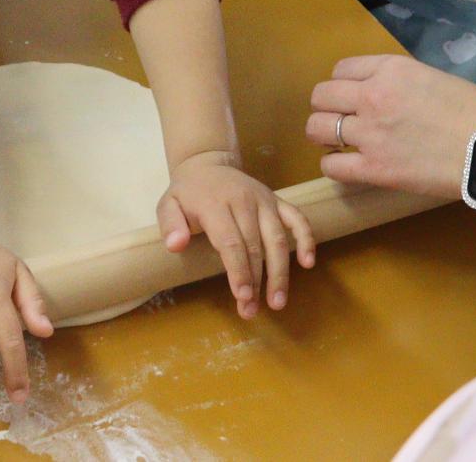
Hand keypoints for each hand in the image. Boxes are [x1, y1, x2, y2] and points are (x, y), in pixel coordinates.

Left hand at [157, 151, 314, 317]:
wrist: (207, 164)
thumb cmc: (188, 193)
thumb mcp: (167, 204)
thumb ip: (170, 225)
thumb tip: (176, 246)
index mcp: (215, 203)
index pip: (231, 242)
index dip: (238, 271)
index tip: (243, 296)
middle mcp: (244, 200)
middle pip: (255, 246)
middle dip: (256, 281)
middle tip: (252, 311)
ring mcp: (264, 200)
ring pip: (277, 238)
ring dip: (280, 272)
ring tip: (278, 302)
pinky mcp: (277, 200)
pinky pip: (297, 218)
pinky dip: (306, 239)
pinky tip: (308, 263)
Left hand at [306, 55, 475, 198]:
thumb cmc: (472, 111)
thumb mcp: (431, 77)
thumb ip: (398, 81)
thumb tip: (381, 94)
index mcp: (390, 70)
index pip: (341, 69)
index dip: (343, 85)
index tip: (351, 97)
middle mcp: (372, 96)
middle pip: (321, 96)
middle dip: (326, 107)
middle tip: (339, 119)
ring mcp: (369, 133)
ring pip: (317, 128)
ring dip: (323, 134)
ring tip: (338, 142)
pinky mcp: (374, 169)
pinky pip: (331, 166)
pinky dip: (333, 165)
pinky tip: (346, 164)